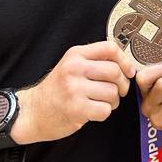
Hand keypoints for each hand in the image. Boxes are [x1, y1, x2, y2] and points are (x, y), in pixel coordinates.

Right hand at [14, 41, 135, 143]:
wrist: (33, 111)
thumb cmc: (57, 89)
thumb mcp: (71, 65)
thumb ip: (94, 60)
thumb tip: (126, 64)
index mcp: (76, 54)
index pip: (110, 48)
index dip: (125, 61)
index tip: (128, 71)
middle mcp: (74, 68)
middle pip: (115, 71)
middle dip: (122, 85)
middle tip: (117, 91)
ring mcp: (74, 88)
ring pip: (112, 92)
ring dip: (113, 101)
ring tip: (101, 102)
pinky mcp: (76, 108)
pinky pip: (105, 110)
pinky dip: (104, 113)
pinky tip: (93, 111)